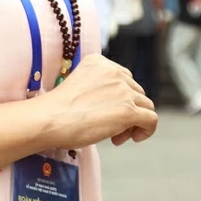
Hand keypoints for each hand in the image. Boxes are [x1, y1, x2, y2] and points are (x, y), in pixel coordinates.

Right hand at [41, 55, 157, 150]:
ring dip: (134, 122)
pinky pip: (151, 119)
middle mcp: (114, 72)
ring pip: (146, 105)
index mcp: (99, 62)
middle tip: (111, 129)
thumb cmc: (57, 110)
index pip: (123, 79)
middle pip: (136, 93)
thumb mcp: (79, 86)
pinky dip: (146, 130)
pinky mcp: (128, 110)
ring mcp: (122, 91)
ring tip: (116, 135)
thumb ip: (98, 88)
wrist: (49, 119)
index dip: (119, 99)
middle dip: (127, 111)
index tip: (105, 113)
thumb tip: (114, 107)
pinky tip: (132, 138)